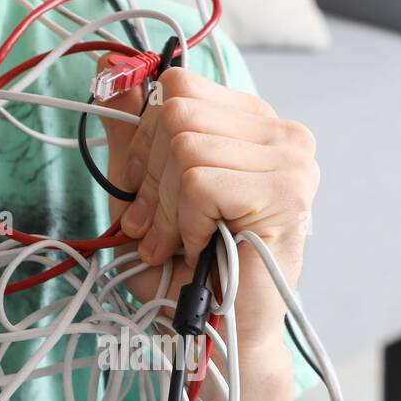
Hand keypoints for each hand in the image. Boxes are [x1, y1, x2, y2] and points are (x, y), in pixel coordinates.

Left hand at [98, 57, 319, 347]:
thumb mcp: (143, 186)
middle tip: (156, 228)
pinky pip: (200, 182)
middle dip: (151, 180)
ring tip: (178, 244)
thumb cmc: (184, 265)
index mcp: (251, 122)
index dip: (146, 138)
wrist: (214, 333)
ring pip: (186, 147)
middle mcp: (282, 133)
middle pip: (177, 114)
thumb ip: (130, 128)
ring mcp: (292, 161)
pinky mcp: (287, 193)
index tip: (144, 189)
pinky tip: (202, 247)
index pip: (178, 86)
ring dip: (167, 209)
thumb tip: (107, 67)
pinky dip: (185, 223)